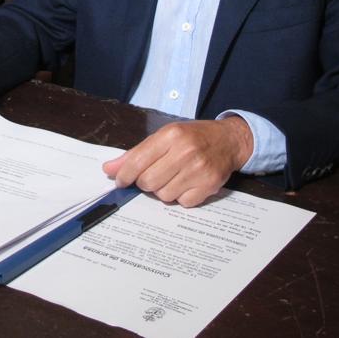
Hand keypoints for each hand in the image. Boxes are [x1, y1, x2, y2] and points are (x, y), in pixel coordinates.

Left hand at [101, 118, 253, 206]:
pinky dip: (180, 197)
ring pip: (163, 195)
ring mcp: (198, 170)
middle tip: (153, 175)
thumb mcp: (164, 136)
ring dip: (162, 190)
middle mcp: (185, 152)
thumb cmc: (193, 137)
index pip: (137, 161)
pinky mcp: (209, 186)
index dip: (124, 175)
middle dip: (144, 182)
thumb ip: (136, 153)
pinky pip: (182, 202)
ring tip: (173, 177)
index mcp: (171, 136)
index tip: (120, 180)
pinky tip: (186, 183)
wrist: (229, 140)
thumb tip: (109, 169)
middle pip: (148, 182)